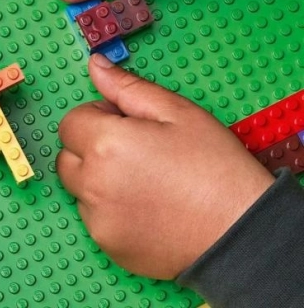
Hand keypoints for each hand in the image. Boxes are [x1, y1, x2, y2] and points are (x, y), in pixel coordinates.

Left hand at [56, 54, 273, 278]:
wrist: (243, 233)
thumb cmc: (214, 168)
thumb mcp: (175, 112)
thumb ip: (126, 87)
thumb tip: (95, 65)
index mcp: (105, 144)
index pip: (71, 122)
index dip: (98, 117)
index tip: (126, 124)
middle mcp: (92, 183)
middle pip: (68, 156)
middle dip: (91, 147)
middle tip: (134, 151)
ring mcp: (98, 219)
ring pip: (79, 188)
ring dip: (98, 179)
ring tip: (144, 180)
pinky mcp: (108, 245)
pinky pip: (94, 218)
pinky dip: (110, 209)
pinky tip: (146, 206)